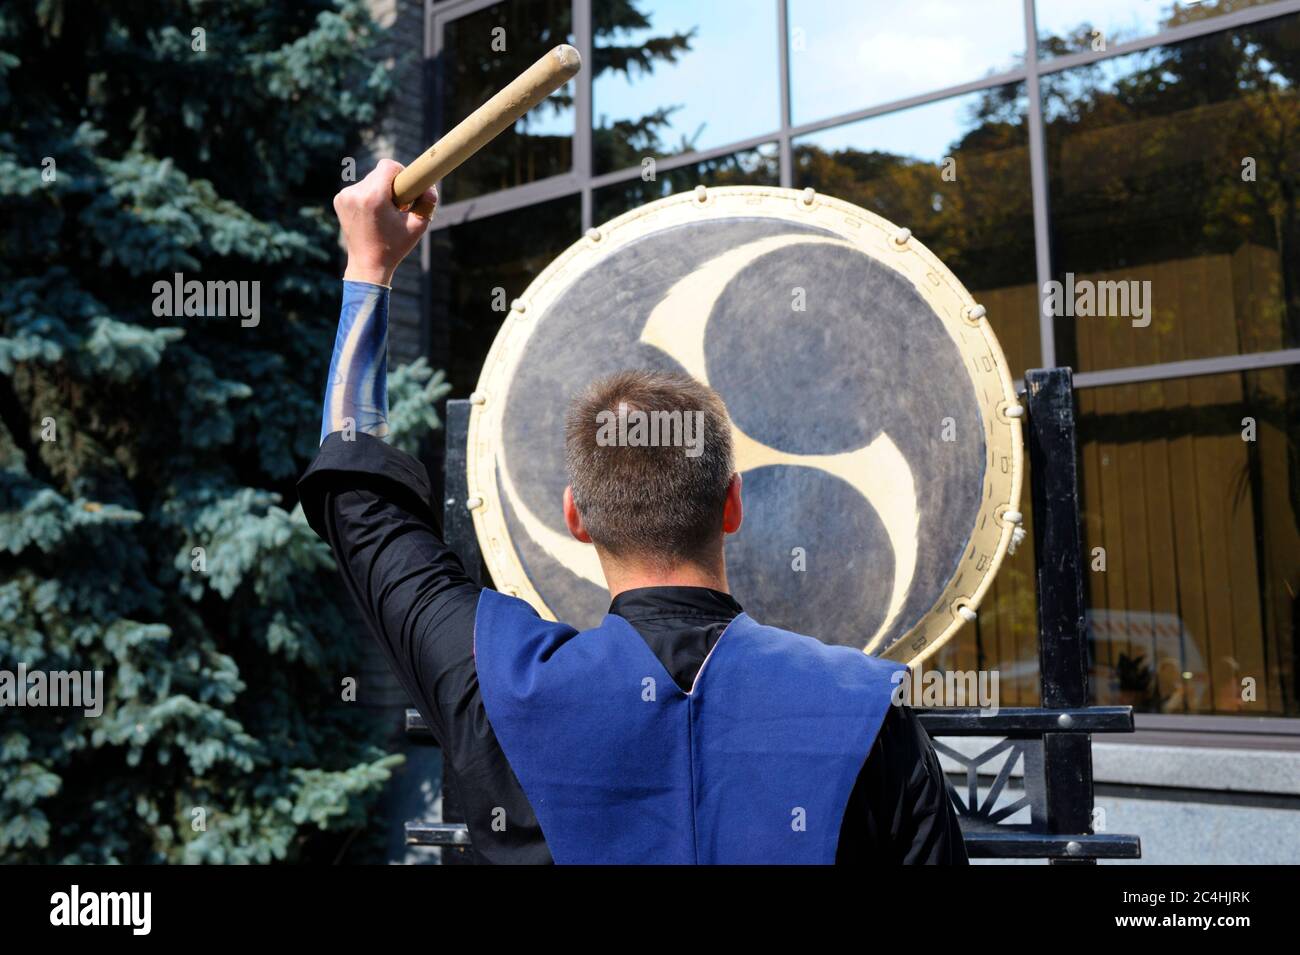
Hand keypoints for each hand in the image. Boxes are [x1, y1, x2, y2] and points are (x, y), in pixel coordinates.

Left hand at [334, 159, 436, 285]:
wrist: (367, 264)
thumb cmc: (394, 247)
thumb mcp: (417, 226)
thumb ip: (427, 203)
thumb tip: (431, 188)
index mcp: (374, 197)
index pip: (388, 166)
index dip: (400, 172)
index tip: (405, 186)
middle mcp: (356, 193)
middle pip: (378, 173)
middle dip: (390, 185)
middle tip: (397, 205)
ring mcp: (344, 196)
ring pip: (369, 181)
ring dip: (379, 190)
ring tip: (383, 213)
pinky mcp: (339, 200)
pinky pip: (359, 188)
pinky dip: (367, 196)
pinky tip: (372, 214)